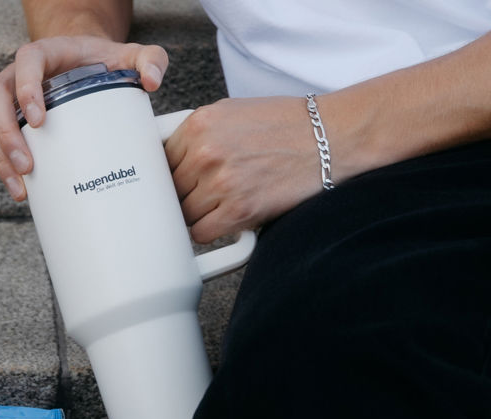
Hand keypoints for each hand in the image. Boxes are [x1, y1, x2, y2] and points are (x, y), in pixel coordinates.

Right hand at [0, 35, 167, 201]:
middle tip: (26, 165)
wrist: (88, 66)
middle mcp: (19, 74)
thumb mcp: (131, 55)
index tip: (38, 120)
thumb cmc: (104, 61)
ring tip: (21, 187)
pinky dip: (4, 167)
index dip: (26, 88)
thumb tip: (152, 82)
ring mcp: (12, 99)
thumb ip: (149, 59)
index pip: (26, 63)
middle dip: (6, 134)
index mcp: (45, 54)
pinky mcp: (12, 122)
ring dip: (0, 156)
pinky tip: (21, 190)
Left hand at [164, 96, 336, 241]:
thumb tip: (169, 158)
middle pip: (170, 190)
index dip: (171, 174)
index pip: (161, 161)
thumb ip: (198, 134)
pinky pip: (202, 234)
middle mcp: (205, 152)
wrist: (330, 138)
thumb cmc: (286, 125)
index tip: (180, 181)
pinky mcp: (239, 210)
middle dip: (184, 195)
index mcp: (199, 123)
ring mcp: (221, 182)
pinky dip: (212, 231)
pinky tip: (227, 219)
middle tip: (204, 194)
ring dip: (199, 215)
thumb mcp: (232, 112)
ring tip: (221, 204)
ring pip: (184, 215)